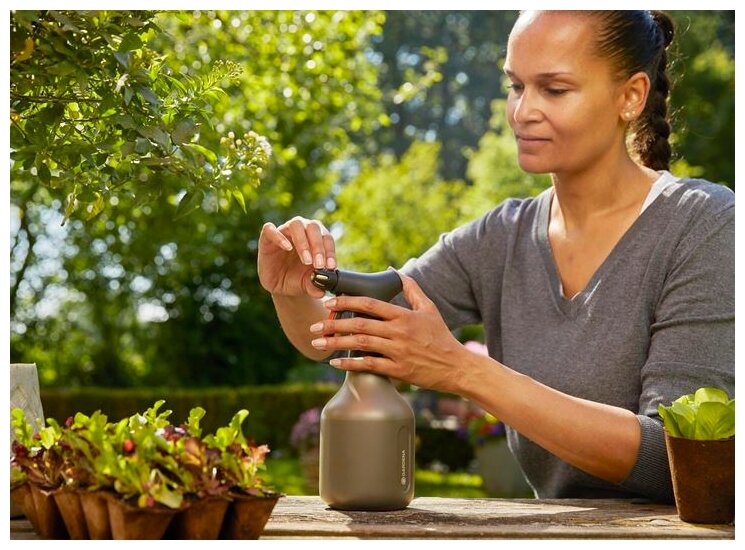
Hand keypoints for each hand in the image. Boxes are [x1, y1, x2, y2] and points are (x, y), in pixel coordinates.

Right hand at [258, 217, 335, 298]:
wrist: (279, 285)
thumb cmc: (297, 279)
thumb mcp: (307, 284)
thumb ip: (315, 286)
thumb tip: (321, 291)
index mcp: (316, 238)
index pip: (326, 237)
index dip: (330, 251)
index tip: (331, 266)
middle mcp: (302, 231)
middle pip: (313, 227)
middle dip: (318, 246)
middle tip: (319, 265)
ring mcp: (284, 232)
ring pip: (296, 224)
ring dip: (304, 242)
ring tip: (306, 260)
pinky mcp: (267, 238)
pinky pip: (270, 229)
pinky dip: (279, 236)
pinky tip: (287, 248)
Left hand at [309, 273, 466, 392]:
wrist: (456, 366)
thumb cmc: (441, 336)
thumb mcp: (429, 308)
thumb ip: (411, 289)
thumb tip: (396, 271)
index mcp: (404, 315)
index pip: (369, 304)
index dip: (346, 302)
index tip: (329, 302)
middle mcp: (399, 332)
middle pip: (360, 325)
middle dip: (333, 324)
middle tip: (315, 325)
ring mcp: (398, 352)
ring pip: (361, 345)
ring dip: (336, 343)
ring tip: (318, 342)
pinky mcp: (399, 370)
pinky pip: (370, 365)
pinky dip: (350, 364)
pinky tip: (335, 362)